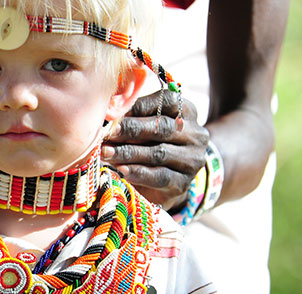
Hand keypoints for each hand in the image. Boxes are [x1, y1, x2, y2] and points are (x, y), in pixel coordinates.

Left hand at [102, 89, 207, 209]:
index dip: (140, 106)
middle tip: (107, 133)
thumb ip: (134, 117)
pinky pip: (159, 176)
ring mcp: (192, 160)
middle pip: (163, 128)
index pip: (167, 101)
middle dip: (131, 130)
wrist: (165, 184)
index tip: (116, 112)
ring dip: (129, 153)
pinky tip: (121, 170)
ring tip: (106, 153)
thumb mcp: (145, 127)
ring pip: (159, 153)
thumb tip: (109, 112)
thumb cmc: (149, 145)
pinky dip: (138, 173)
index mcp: (187, 112)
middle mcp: (195, 134)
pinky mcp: (184, 183)